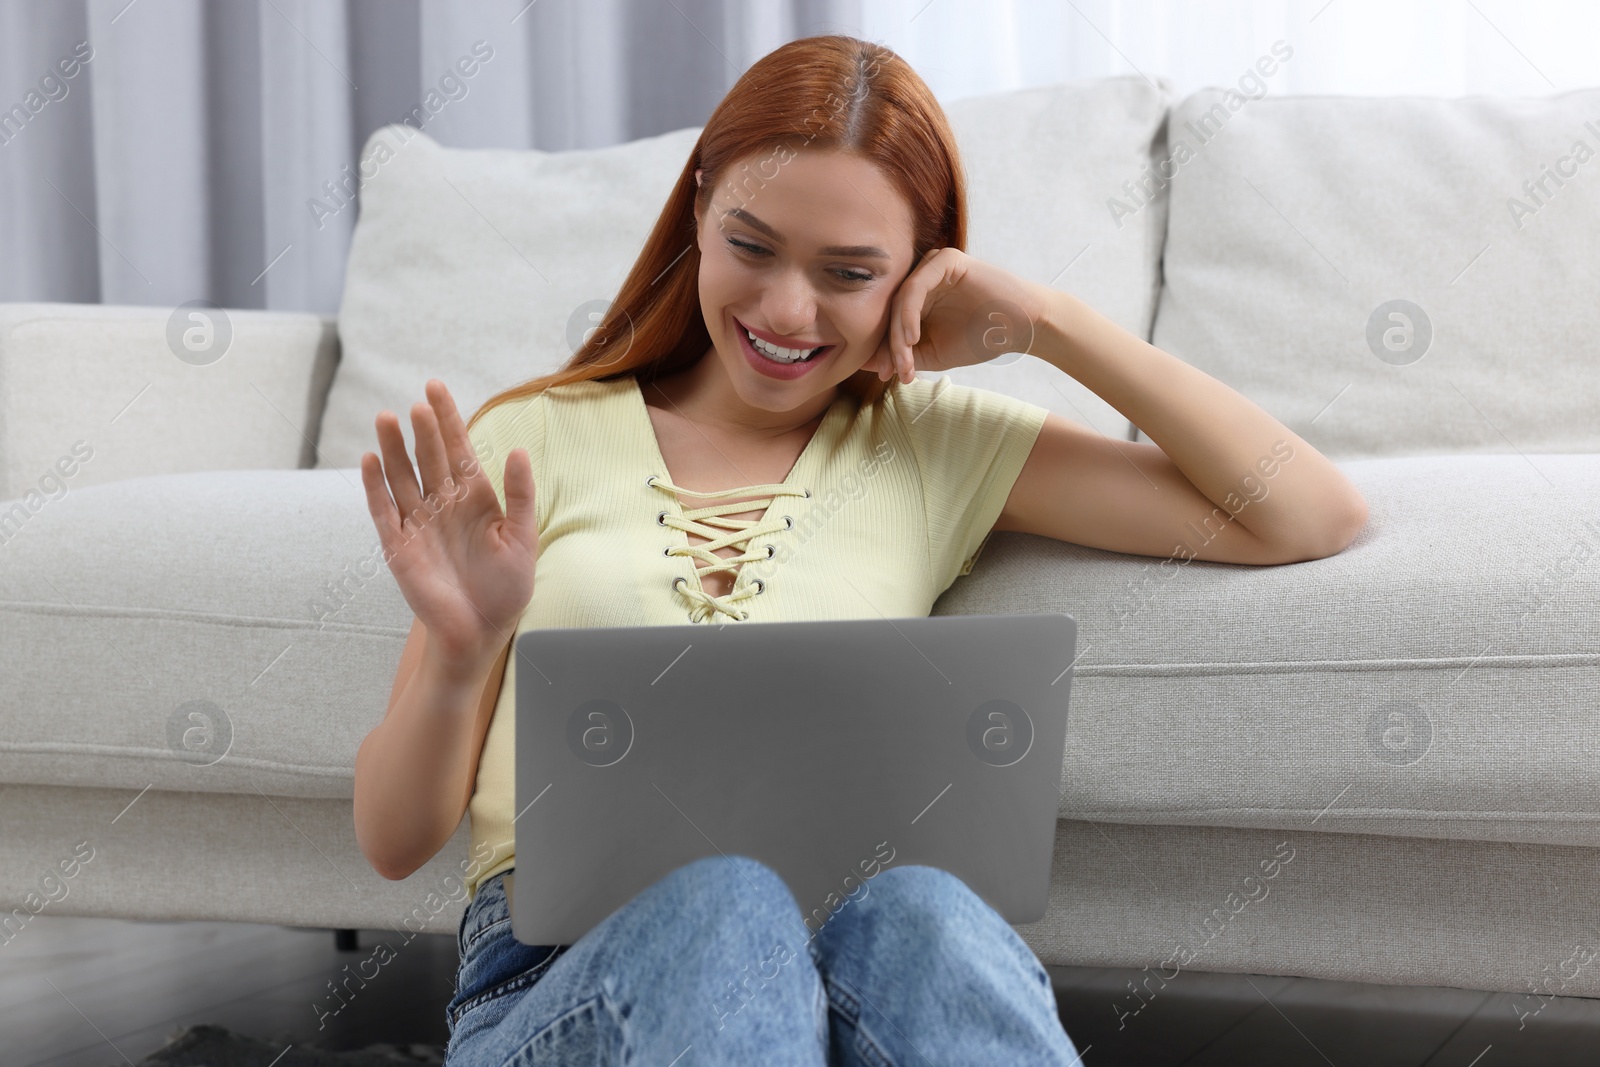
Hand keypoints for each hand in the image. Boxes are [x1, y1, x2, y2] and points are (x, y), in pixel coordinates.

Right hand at [360, 379, 537, 665]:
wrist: (479, 631)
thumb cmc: (506, 588)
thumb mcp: (523, 538)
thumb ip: (520, 496)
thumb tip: (519, 451)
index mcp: (475, 499)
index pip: (457, 449)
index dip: (447, 419)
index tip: (435, 388)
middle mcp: (443, 504)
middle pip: (428, 458)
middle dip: (423, 430)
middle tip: (417, 404)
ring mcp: (418, 523)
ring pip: (402, 477)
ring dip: (393, 449)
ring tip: (387, 418)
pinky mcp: (399, 546)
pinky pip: (383, 510)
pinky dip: (375, 486)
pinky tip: (369, 459)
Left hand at [864, 247, 1049, 383]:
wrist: (1022, 328)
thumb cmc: (980, 339)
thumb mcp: (932, 354)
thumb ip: (901, 354)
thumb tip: (863, 361)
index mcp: (916, 296)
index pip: (887, 320)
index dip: (882, 348)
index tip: (884, 375)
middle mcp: (920, 278)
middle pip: (889, 310)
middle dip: (888, 344)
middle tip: (890, 371)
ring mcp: (932, 266)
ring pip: (899, 299)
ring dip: (897, 333)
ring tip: (903, 359)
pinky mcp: (946, 260)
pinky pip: (916, 286)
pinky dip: (909, 313)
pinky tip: (912, 336)